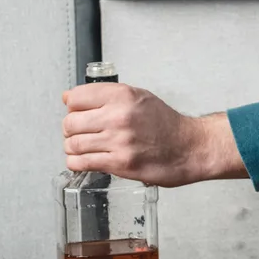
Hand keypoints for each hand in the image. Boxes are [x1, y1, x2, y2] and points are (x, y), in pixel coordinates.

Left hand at [62, 82, 244, 186]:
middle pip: (70, 122)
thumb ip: (106, 95)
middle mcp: (120, 116)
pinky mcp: (120, 163)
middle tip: (80, 132)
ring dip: (73, 148)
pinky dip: (77, 163)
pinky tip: (85, 160)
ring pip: (73, 144)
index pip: (75, 98)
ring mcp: (120, 141)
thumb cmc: (167, 125)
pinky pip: (81, 163)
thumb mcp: (139, 97)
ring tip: (85, 147)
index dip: (73, 107)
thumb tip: (68, 98)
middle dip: (71, 129)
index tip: (78, 112)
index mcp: (123, 96)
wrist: (190, 147)